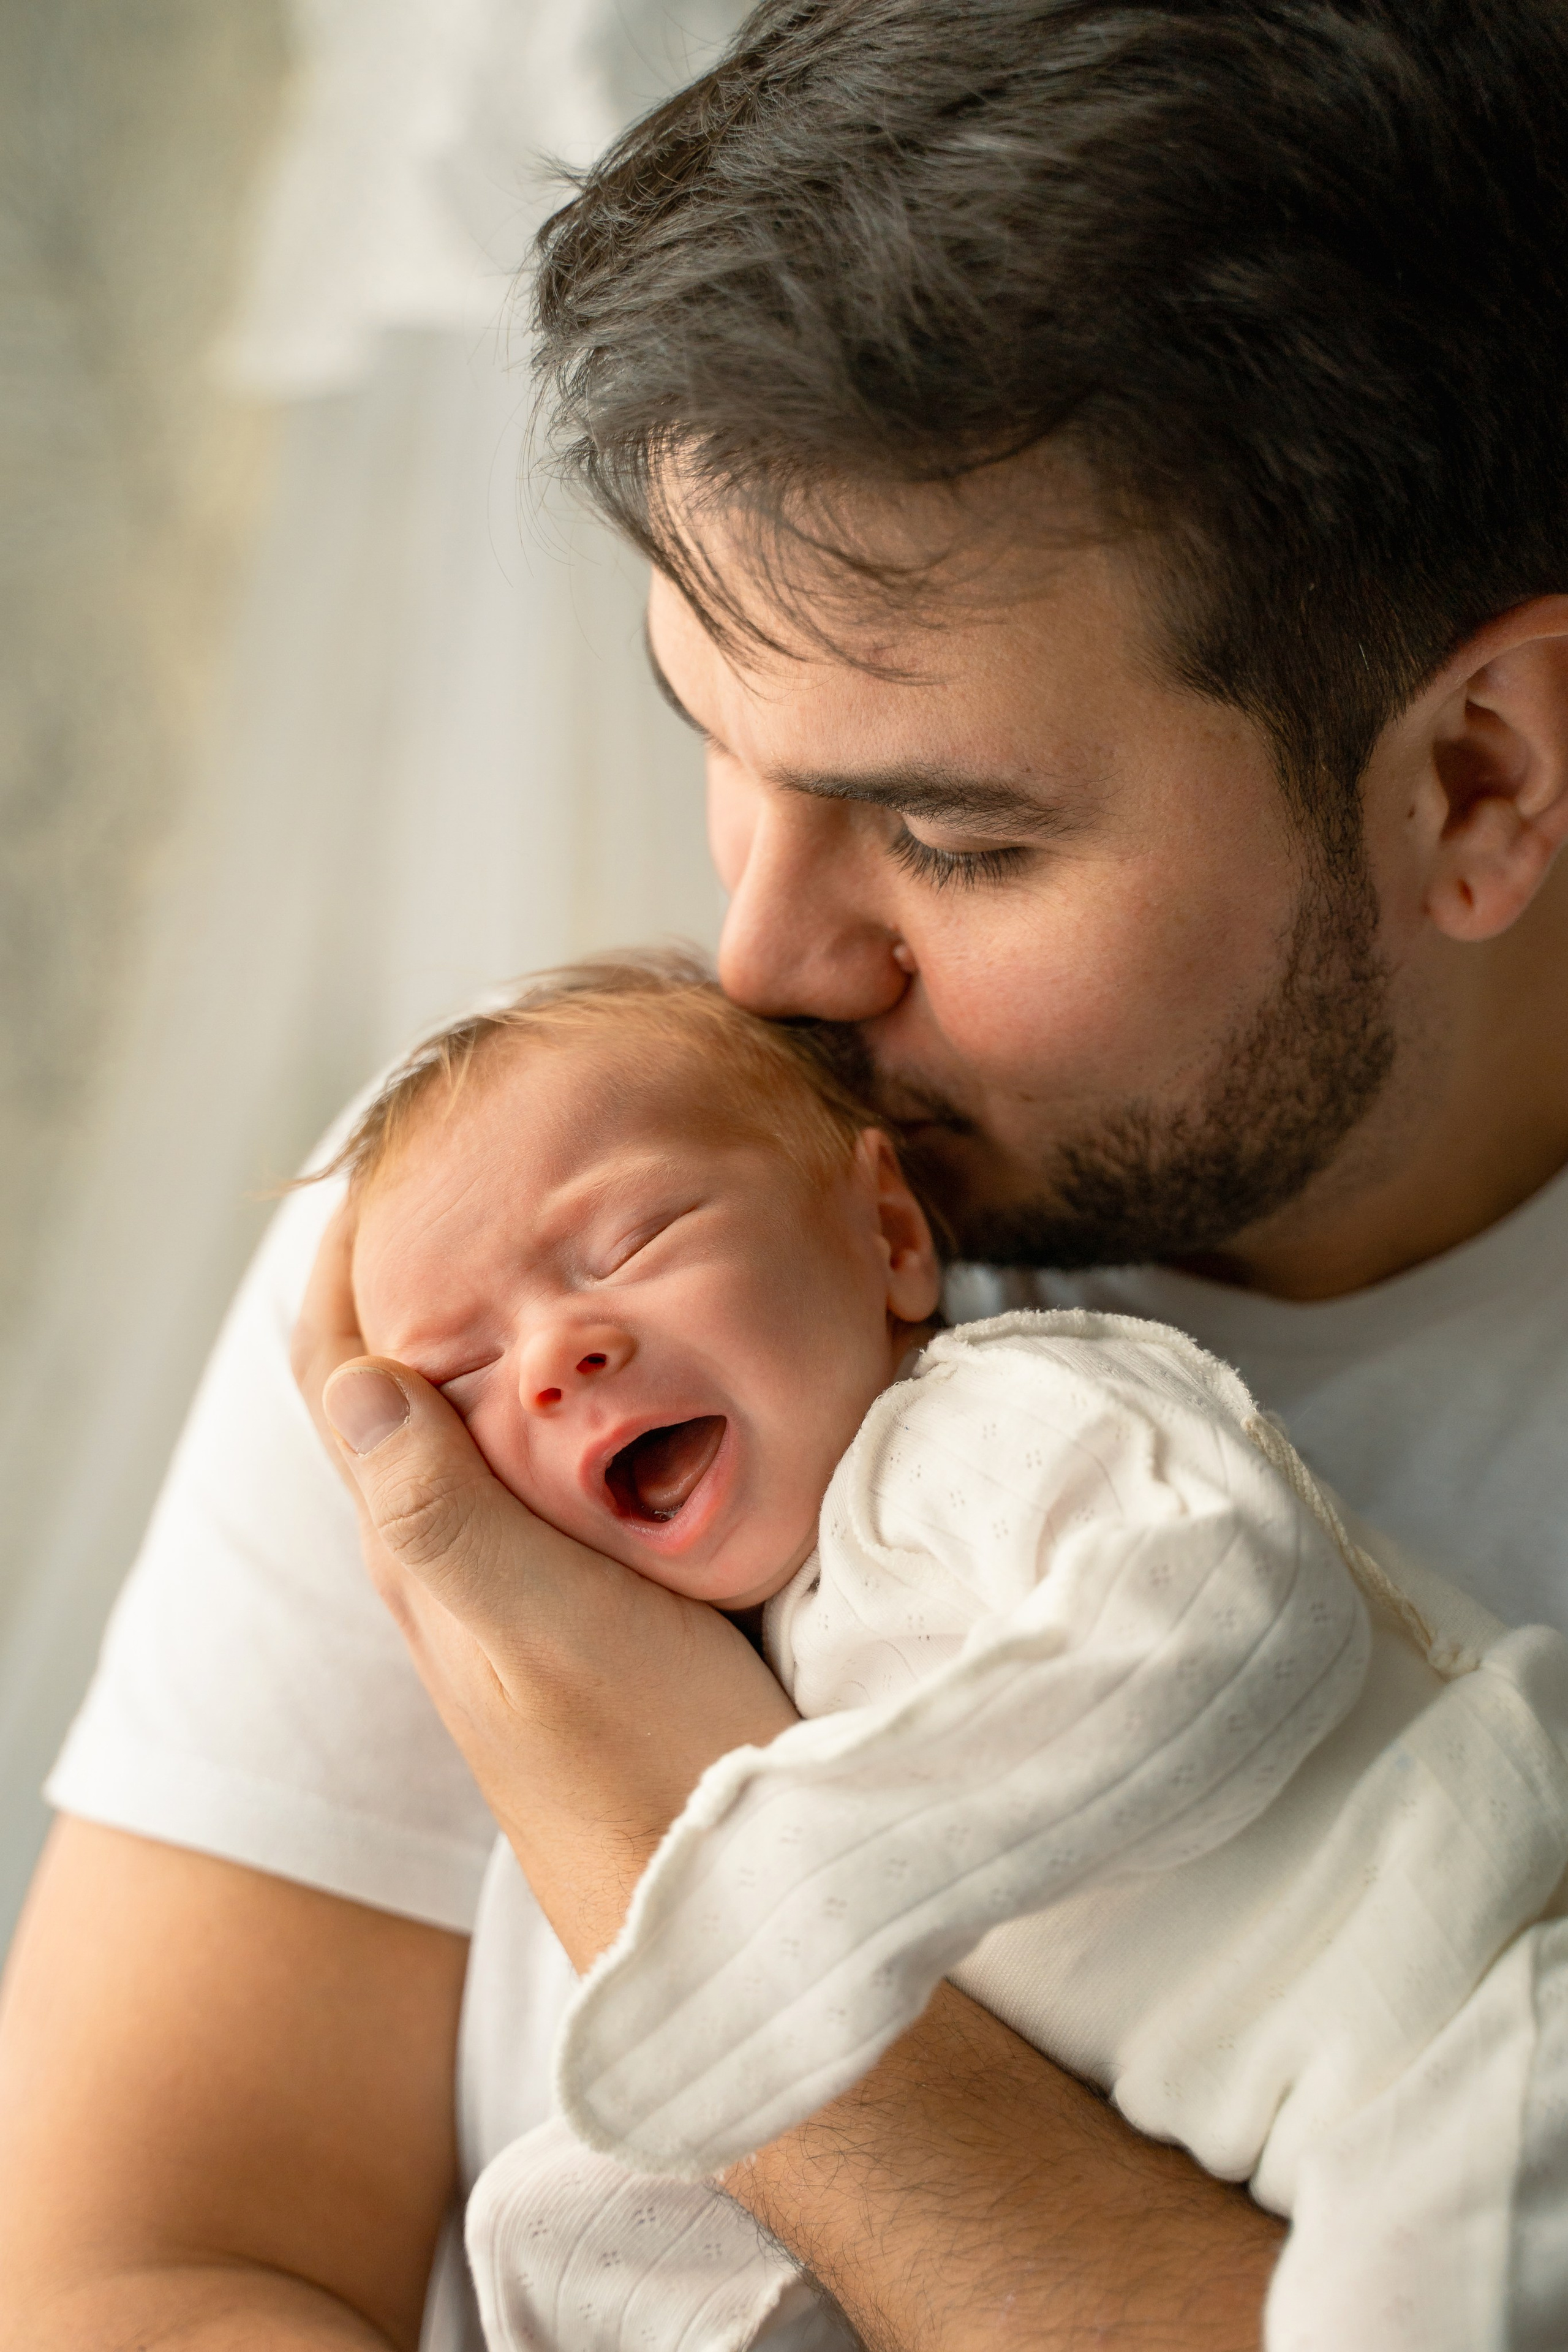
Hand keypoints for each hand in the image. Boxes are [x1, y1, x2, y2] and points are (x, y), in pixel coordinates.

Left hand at [292, 1205, 796, 1965]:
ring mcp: (540, 1570)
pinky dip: (593, 1375)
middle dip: (437, 1257)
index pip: (344, 1371)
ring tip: (573, 1216)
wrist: (721, 1898)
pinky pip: (579, 1450)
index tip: (404, 1150)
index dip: (352, 1256)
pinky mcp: (615, 1586)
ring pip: (500, 1409)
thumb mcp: (538, 1630)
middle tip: (505, 1154)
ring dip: (516, 1312)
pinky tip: (652, 1343)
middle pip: (413, 1373)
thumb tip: (355, 1377)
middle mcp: (468, 1547)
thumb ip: (446, 1513)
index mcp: (425, 1545)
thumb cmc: (633, 1766)